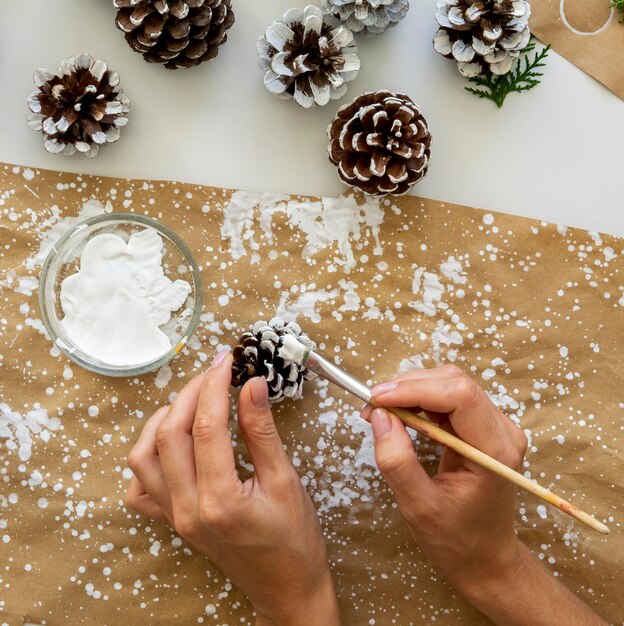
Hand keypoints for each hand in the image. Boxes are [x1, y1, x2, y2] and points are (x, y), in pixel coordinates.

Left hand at [125, 350, 339, 625]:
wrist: (287, 587)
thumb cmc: (294, 540)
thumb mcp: (286, 480)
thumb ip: (263, 431)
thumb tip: (251, 386)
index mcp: (220, 500)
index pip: (207, 426)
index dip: (215, 385)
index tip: (226, 362)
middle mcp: (187, 510)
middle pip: (170, 433)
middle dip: (191, 392)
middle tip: (214, 371)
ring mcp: (175, 517)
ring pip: (143, 455)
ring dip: (163, 418)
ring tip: (193, 399)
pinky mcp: (172, 521)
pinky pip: (140, 485)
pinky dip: (147, 455)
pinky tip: (172, 441)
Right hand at [363, 365, 526, 595]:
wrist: (486, 559)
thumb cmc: (456, 541)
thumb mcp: (418, 507)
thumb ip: (397, 461)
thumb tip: (379, 415)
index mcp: (495, 452)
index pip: (460, 396)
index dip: (416, 389)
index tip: (377, 399)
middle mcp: (503, 432)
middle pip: (455, 382)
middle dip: (408, 386)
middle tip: (372, 405)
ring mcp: (497, 427)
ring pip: (451, 384)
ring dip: (411, 390)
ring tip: (380, 410)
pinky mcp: (484, 427)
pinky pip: (450, 397)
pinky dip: (419, 399)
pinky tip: (398, 414)